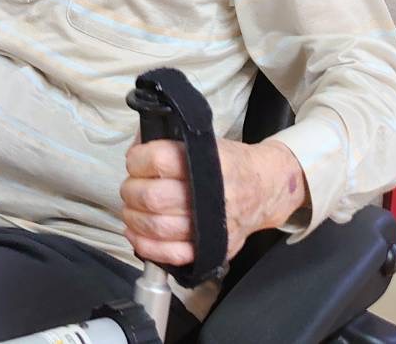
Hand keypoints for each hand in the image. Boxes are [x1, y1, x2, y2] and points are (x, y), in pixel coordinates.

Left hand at [120, 137, 307, 267]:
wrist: (265, 189)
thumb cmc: (229, 163)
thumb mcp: (203, 141)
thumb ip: (169, 142)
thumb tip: (135, 147)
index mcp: (208, 162)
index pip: (159, 160)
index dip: (137, 160)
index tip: (135, 160)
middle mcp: (210, 195)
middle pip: (153, 196)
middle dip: (131, 191)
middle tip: (131, 188)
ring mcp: (211, 226)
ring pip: (157, 227)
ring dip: (134, 219)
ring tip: (131, 210)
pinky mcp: (212, 249)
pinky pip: (172, 254)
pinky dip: (147, 246)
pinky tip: (136, 235)